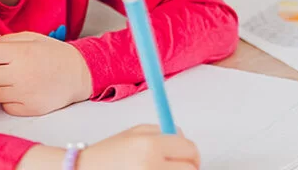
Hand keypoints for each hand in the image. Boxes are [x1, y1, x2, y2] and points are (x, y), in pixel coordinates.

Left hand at [0, 31, 92, 115]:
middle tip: (0, 67)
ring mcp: (25, 94)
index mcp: (20, 52)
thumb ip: (3, 41)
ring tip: (15, 79)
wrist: (79, 74)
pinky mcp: (29, 109)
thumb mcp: (30, 38)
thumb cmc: (52, 54)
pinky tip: (22, 90)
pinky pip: (5, 106)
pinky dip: (8, 99)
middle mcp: (20, 74)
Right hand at [14, 125, 199, 169]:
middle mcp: (151, 166)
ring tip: (158, 169)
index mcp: (149, 146)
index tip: (187, 157)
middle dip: (186, 167)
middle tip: (173, 166)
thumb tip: (185, 140)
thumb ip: (164, 132)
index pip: (190, 150)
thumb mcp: (134, 133)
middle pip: (190, 169)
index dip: (190, 153)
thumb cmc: (107, 154)